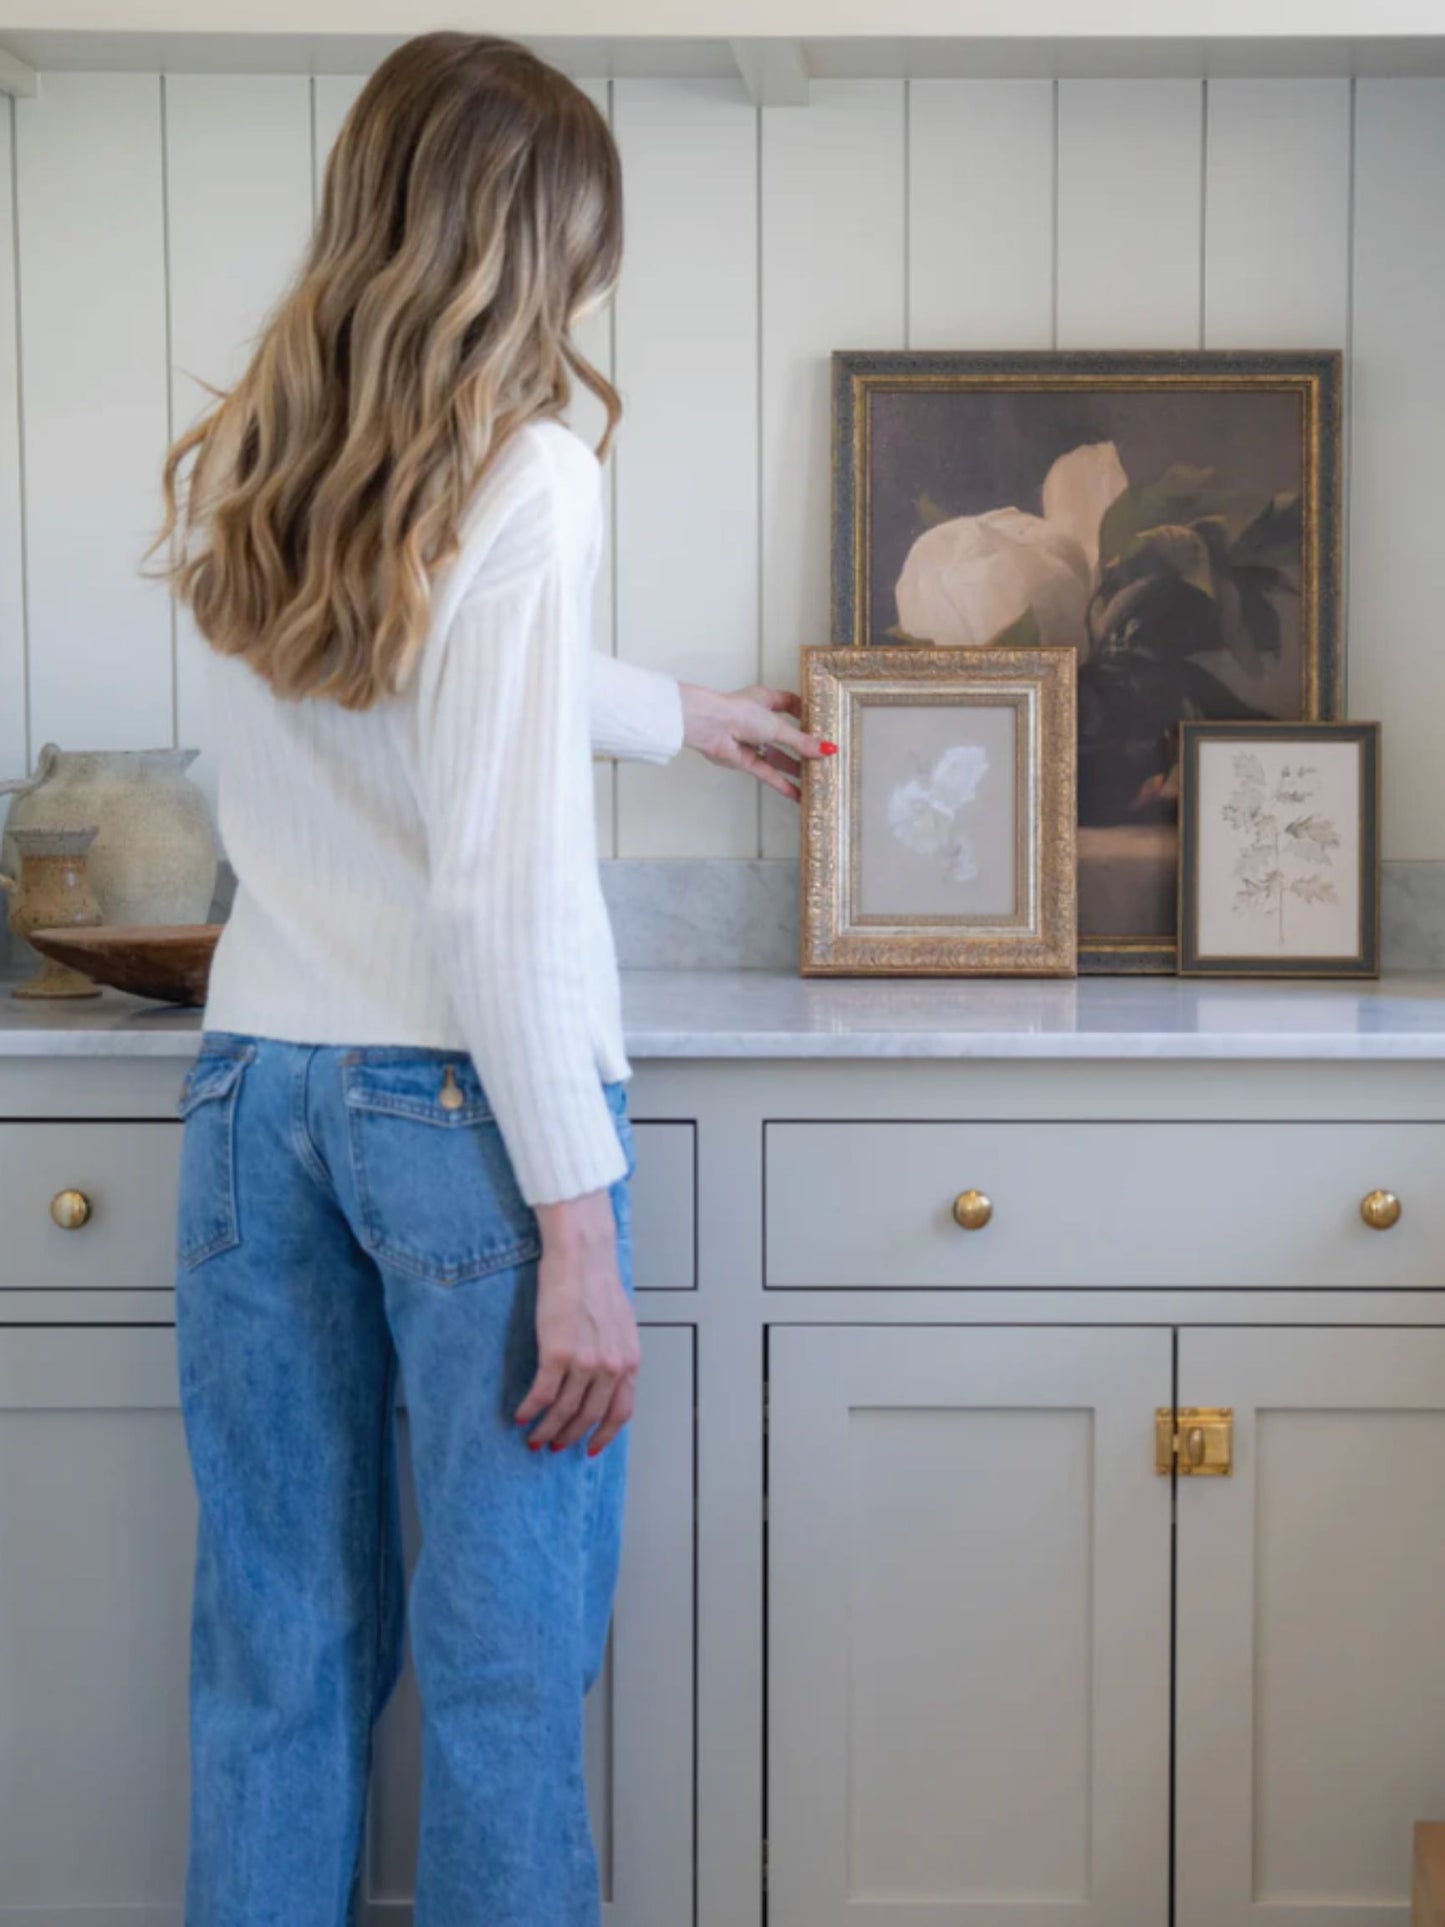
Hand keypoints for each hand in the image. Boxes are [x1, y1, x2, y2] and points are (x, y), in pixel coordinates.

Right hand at [514, 1189, 640, 1456]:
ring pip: (564, 1411)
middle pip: (589, 1417)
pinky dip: (530, 1410)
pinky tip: (520, 1416)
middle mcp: (612, 1367)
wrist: (583, 1255)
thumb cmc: (599, 1283)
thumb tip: (606, 1378)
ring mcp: (585, 1362)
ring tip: (533, 1438)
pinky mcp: (557, 1353)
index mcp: (630, 1361)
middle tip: (554, 1447)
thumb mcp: (622, 1325)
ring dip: (546, 1430)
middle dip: (570, 1437)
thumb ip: (617, 1354)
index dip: (604, 1434)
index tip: (591, 1448)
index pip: (621, 1412)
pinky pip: (542, 1394)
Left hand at [678, 683, 835, 802]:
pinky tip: (796, 794)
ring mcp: (750, 741)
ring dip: (794, 768)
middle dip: (803, 747)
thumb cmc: (739, 713)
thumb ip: (801, 741)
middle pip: (785, 735)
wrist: (710, 727)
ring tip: (815, 778)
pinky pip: (767, 773)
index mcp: (765, 700)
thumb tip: (826, 750)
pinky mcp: (744, 760)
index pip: (789, 704)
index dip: (804, 713)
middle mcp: (757, 720)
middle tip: (823, 757)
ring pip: (777, 756)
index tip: (822, 724)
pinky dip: (781, 783)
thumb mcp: (777, 726)